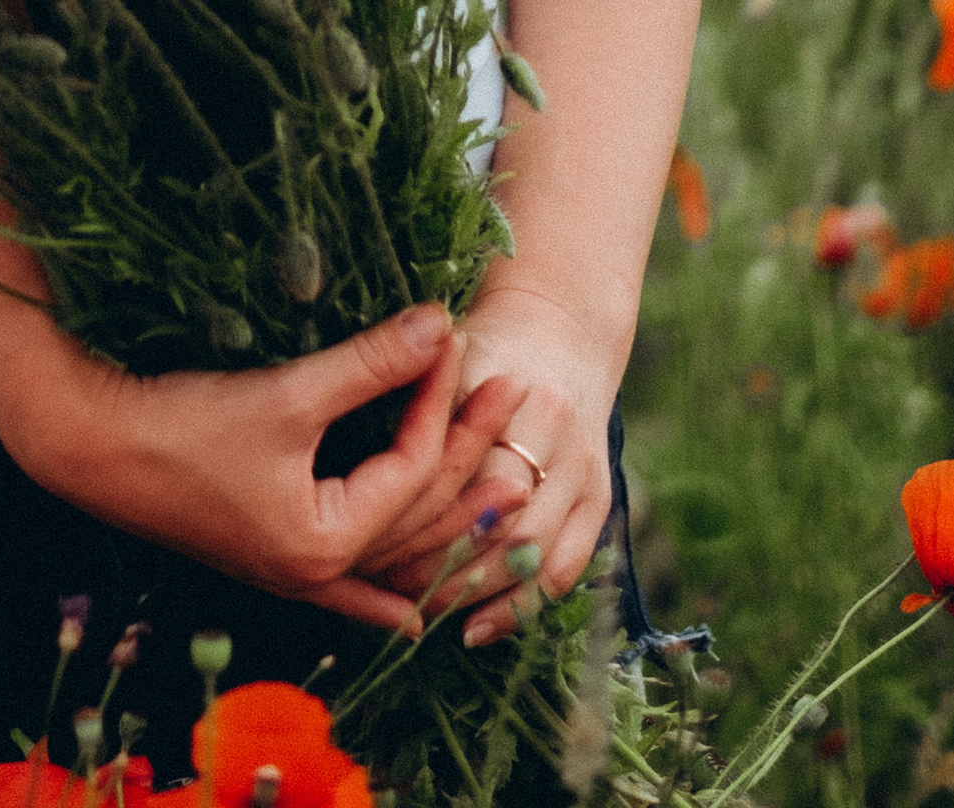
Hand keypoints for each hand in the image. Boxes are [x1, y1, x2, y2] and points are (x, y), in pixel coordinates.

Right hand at [0, 304, 526, 635]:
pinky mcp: (275, 559)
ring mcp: (297, 574)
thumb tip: (441, 323)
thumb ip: (370, 364)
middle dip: (468, 450)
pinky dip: (387, 593)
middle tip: (509, 390)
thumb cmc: (183, 424)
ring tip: (500, 474)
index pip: (414, 467)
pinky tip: (416, 617)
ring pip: (397, 551)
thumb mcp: (287, 393)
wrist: (92, 446)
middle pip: (419, 515)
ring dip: (448, 510)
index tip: (461, 339)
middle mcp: (319, 574)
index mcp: (326, 543)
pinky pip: (352, 590)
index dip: (442, 401)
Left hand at [361, 280, 623, 648]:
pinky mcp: (598, 499)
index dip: (419, 520)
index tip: (369, 546)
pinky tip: (477, 627)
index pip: (470, 480)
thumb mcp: (449, 356)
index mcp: (525, 399)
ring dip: (476, 594)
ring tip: (421, 610)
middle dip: (443, 566)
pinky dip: (522, 605)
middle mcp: (564, 441)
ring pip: (533, 558)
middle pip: (502, 530)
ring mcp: (587, 474)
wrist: (562, 326)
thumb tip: (354, 462)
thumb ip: (414, 398)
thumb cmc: (487, 341)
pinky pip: (564, 568)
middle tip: (386, 587)